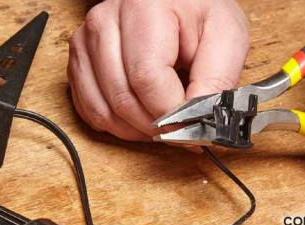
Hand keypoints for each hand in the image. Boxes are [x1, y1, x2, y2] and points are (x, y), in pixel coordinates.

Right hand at [67, 0, 248, 140]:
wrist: (172, 1)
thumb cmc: (197, 16)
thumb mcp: (226, 38)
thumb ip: (215, 81)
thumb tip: (196, 126)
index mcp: (143, 7)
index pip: (147, 79)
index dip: (171, 115)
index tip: (192, 126)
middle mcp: (104, 21)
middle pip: (124, 100)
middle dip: (156, 127)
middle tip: (180, 129)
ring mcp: (86, 43)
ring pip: (105, 112)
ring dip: (137, 131)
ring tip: (162, 123)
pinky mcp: (79, 63)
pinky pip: (92, 113)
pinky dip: (118, 127)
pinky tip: (140, 118)